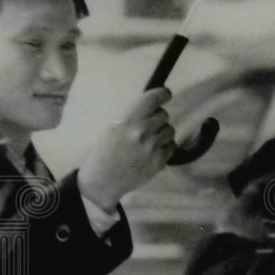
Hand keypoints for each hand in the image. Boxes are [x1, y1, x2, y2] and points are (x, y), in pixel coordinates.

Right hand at [78, 87, 174, 211]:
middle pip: (164, 115)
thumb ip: (132, 116)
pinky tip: (153, 151)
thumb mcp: (113, 128)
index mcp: (128, 121)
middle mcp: (142, 132)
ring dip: (163, 132)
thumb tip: (152, 105)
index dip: (163, 94)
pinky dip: (165, 147)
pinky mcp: (159, 162)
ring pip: (170, 130)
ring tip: (150, 140)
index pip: (152, 99)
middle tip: (149, 125)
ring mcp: (152, 148)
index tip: (166, 94)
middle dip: (158, 118)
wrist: (103, 181)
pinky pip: (172, 146)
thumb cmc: (104, 153)